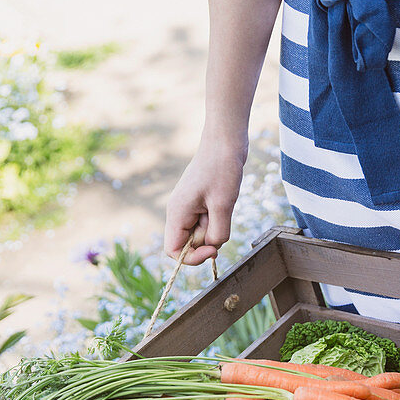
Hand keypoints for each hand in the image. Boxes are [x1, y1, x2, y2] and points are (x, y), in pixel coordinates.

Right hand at [164, 142, 245, 265]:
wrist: (226, 141)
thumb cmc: (222, 169)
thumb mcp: (223, 205)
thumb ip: (218, 232)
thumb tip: (214, 247)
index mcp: (177, 213)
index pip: (173, 251)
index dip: (192, 258)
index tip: (213, 250)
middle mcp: (178, 211)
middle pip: (188, 243)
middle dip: (207, 241)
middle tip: (222, 220)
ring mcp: (188, 206)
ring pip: (200, 233)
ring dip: (215, 228)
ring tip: (224, 205)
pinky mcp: (199, 202)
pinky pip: (206, 222)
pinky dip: (217, 219)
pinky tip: (224, 202)